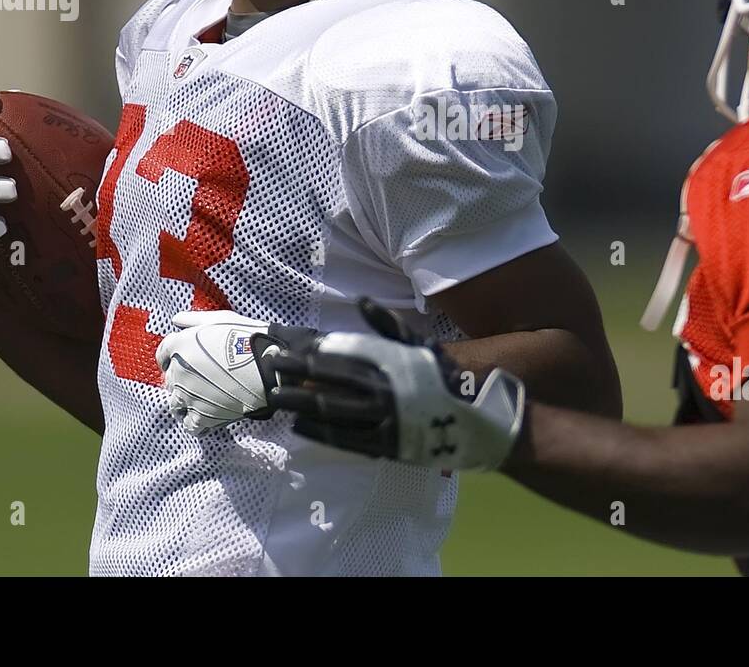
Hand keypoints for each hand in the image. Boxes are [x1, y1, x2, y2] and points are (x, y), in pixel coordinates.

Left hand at [155, 310, 321, 434]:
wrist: (269, 365)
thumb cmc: (247, 338)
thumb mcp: (221, 319)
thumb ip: (194, 319)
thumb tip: (176, 320)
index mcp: (179, 345)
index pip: (162, 354)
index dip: (171, 358)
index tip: (182, 362)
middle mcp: (177, 372)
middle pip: (169, 380)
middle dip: (182, 380)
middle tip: (201, 380)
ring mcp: (188, 396)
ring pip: (175, 403)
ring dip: (186, 401)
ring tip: (203, 399)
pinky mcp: (202, 416)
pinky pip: (190, 425)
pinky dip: (196, 422)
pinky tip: (207, 415)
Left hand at [268, 299, 525, 470]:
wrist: (479, 420)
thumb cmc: (448, 378)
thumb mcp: (422, 345)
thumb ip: (389, 327)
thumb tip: (361, 303)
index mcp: (388, 366)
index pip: (337, 358)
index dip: (306, 355)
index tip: (282, 350)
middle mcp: (381, 394)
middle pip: (327, 386)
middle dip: (295, 378)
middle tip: (270, 372)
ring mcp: (381, 423)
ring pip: (332, 414)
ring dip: (301, 406)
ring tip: (276, 399)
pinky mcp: (385, 446)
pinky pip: (346, 440)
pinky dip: (320, 434)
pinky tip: (300, 428)